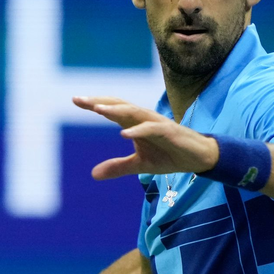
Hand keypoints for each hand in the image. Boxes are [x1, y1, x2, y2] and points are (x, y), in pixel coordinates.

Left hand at [72, 96, 218, 179]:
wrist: (197, 158)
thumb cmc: (168, 156)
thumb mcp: (139, 165)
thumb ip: (117, 167)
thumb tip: (93, 174)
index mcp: (134, 123)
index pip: (112, 109)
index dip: (94, 103)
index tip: (75, 100)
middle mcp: (143, 118)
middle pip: (119, 105)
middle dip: (99, 101)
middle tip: (79, 99)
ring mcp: (156, 123)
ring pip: (133, 111)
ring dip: (116, 109)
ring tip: (98, 109)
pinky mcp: (169, 131)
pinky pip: (151, 128)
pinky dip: (138, 129)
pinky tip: (124, 133)